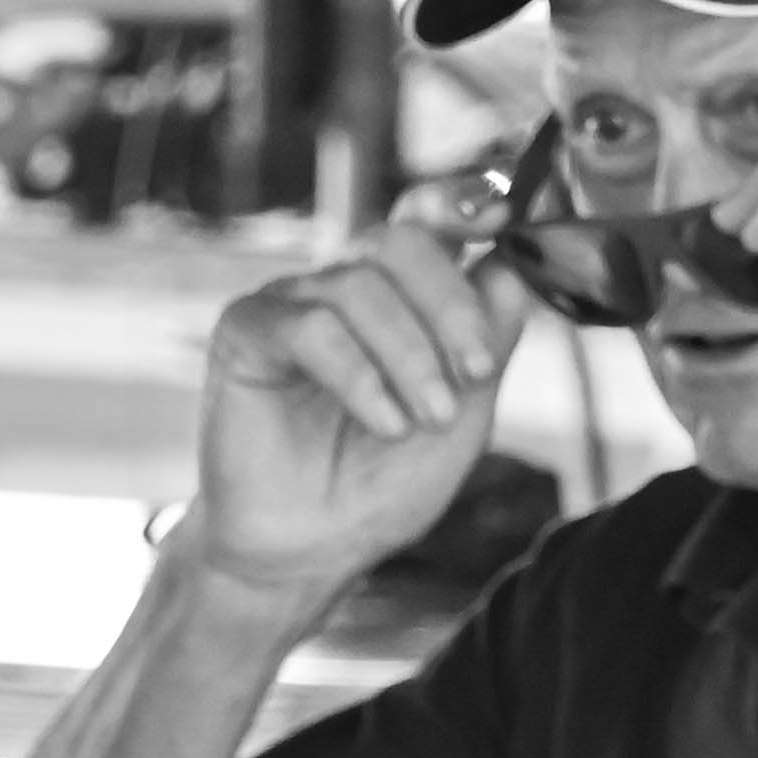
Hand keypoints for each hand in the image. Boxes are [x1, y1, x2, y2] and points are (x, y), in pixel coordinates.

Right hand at [185, 222, 527, 594]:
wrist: (309, 554)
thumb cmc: (380, 487)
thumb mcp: (463, 418)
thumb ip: (489, 344)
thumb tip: (511, 266)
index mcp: (396, 296)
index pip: (429, 222)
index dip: (464, 204)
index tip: (505, 217)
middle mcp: (340, 287)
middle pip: (400, 242)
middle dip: (451, 303)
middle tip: (478, 370)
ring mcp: (290, 304)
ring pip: (359, 287)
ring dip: (411, 354)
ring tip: (431, 417)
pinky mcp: (245, 333)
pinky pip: (309, 327)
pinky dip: (360, 374)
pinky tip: (386, 423)